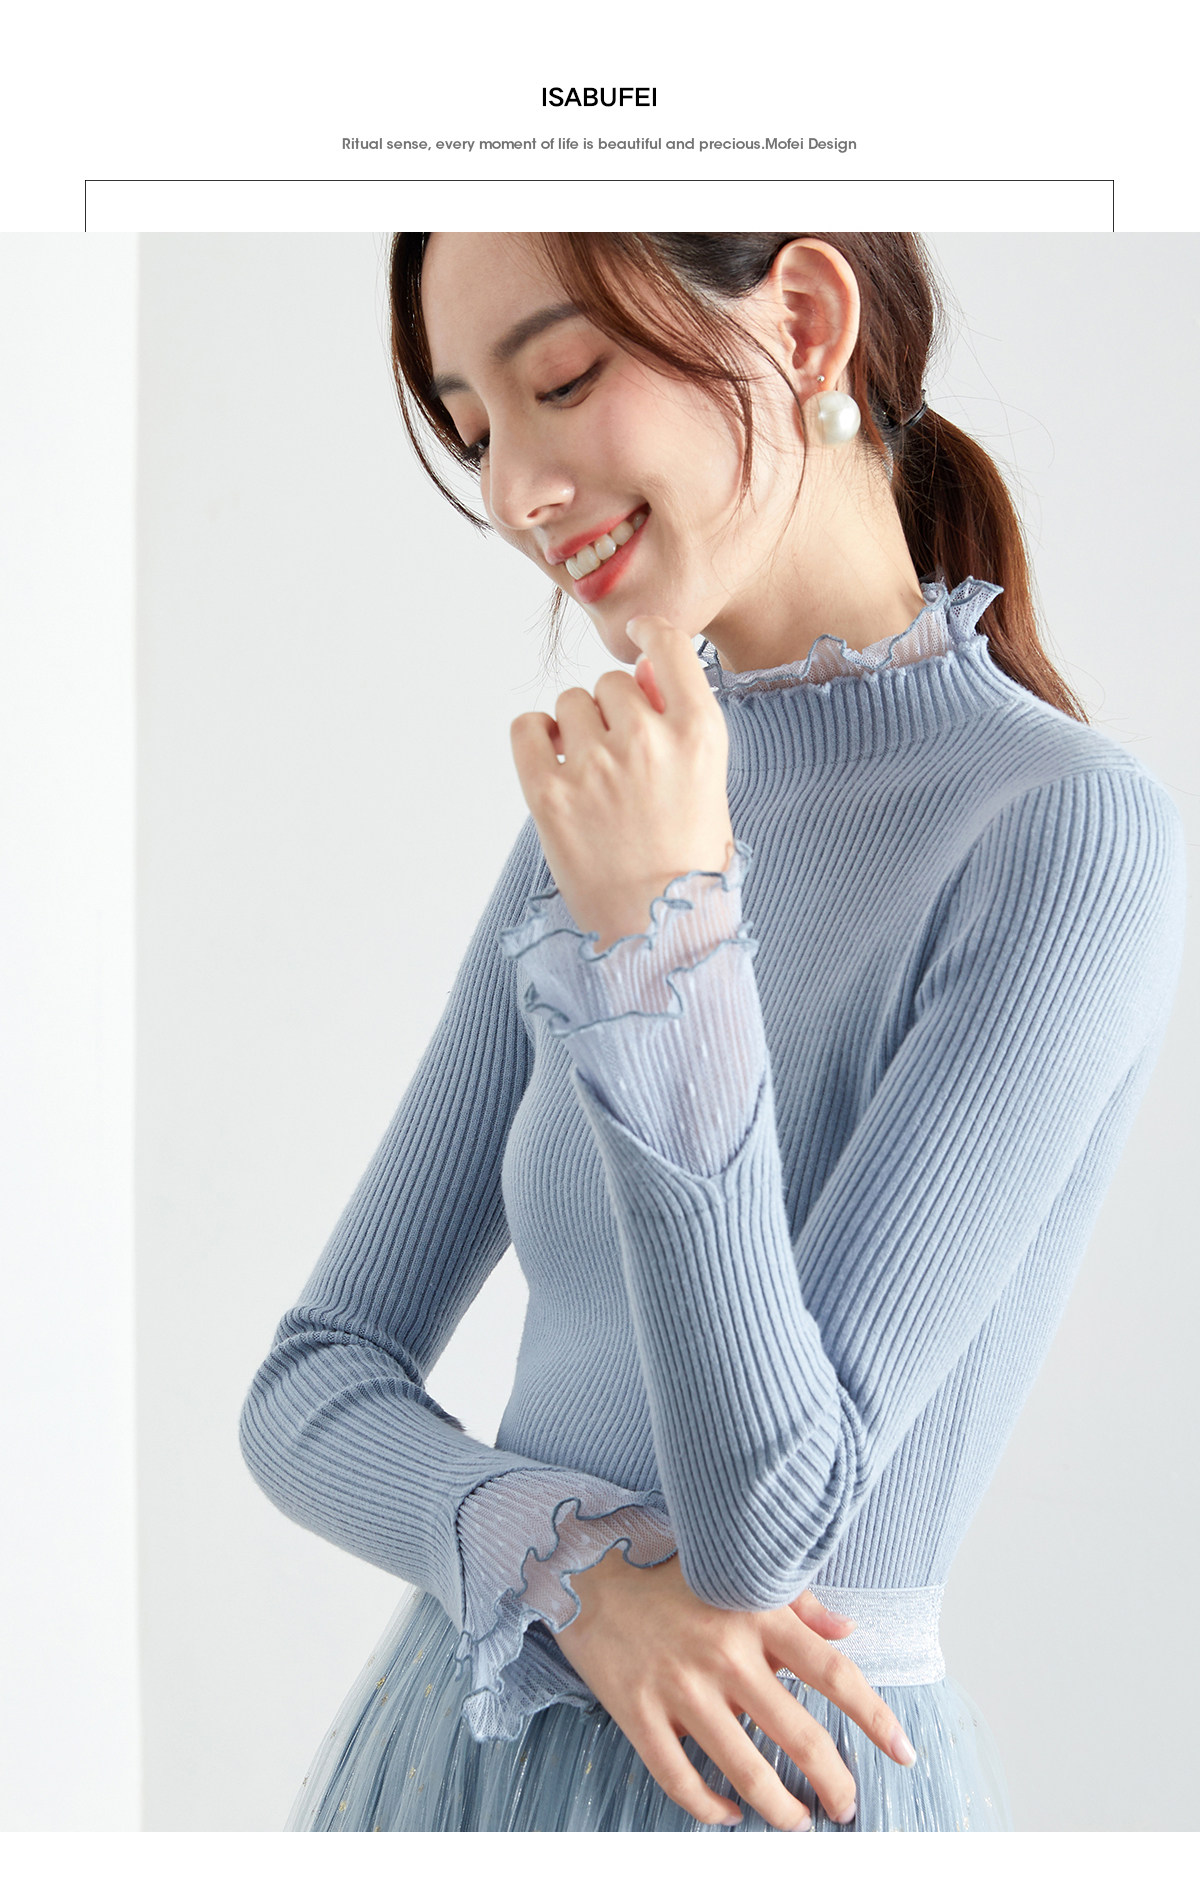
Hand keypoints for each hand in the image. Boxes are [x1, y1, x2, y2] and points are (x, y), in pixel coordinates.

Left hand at [510, 617, 733, 951]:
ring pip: (570, 702)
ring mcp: (595, 767)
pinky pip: (527, 727)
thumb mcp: (707, 782)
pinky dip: (536, 736)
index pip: (669, 646)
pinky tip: (554, 762)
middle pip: (612, 682)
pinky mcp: (548, 794)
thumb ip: (680, 720)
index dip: (650, 635)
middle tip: (622, 759)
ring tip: (592, 774)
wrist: (654, 931)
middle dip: (613, 709)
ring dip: (576, 727)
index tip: (639, 638)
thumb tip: (642, 666)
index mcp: (700, 735)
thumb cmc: (686, 859)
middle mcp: (648, 742)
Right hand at [555, 1546, 915, 1830]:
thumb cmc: (668, 1568)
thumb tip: (848, 1628)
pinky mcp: (637, 1713)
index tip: (904, 1753)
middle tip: (847, 1807)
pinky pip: (681, 1780)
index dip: (876, 1719)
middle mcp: (725, 1655)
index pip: (835, 1674)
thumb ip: (797, 1601)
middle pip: (800, 1737)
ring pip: (747, 1771)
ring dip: (781, 1810)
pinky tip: (728, 1814)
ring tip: (798, 1824)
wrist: (584, 1567)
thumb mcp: (737, 1573)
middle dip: (834, 1784)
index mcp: (757, 1615)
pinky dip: (710, 1809)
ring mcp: (679, 1688)